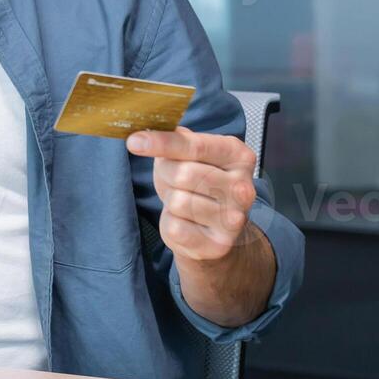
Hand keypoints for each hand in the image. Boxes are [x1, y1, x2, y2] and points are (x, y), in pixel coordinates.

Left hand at [126, 125, 257, 262]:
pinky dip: (171, 224)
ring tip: (185, 202)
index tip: (135, 140)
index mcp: (238, 156)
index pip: (195, 145)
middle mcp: (243, 187)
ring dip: (170, 201)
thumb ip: (175, 141)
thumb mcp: (189, 156)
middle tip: (174, 180)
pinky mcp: (220, 245)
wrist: (215, 229)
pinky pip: (175, 228)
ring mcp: (234, 218)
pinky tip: (187, 223)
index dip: (162, 142)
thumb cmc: (199, 184)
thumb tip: (147, 132)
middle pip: (182, 174)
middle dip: (166, 175)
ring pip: (177, 202)